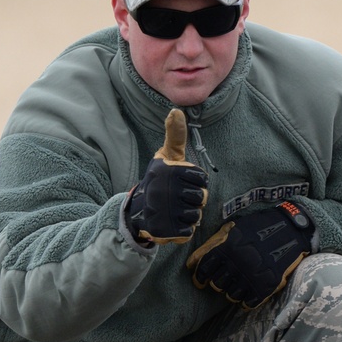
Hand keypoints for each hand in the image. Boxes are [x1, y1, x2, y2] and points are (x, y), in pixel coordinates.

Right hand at [124, 108, 207, 244]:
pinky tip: (172, 223)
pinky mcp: (165, 230)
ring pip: (196, 215)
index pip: (202, 179)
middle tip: (177, 199)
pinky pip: (189, 231)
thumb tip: (176, 110)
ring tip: (175, 210)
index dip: (195, 182)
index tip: (181, 182)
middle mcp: (165, 190)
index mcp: (169, 171)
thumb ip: (175, 135)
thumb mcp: (167, 156)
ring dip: (189, 215)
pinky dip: (183, 230)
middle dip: (194, 200)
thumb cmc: (160, 181)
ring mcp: (164, 211)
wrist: (138, 211)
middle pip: (202, 198)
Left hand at [186, 201, 316, 308]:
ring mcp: (252, 277)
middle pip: (216, 285)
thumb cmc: (258, 227)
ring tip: (239, 283)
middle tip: (226, 278)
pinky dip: (246, 300)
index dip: (199, 277)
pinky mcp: (265, 287)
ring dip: (232, 291)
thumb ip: (213, 244)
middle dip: (219, 282)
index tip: (200, 281)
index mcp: (226, 248)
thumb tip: (193, 263)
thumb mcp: (233, 228)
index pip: (204, 269)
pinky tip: (249, 292)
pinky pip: (248, 303)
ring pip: (231, 295)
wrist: (291, 230)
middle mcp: (237, 264)